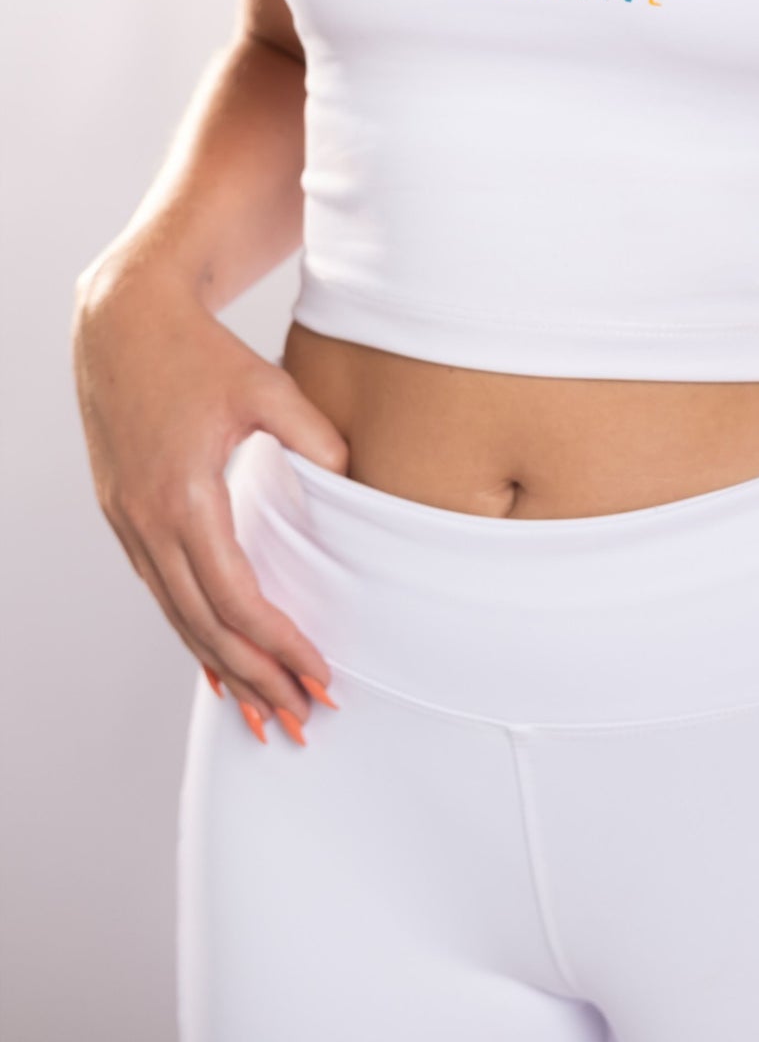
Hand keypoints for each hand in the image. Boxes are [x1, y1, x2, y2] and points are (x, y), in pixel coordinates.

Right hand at [72, 257, 349, 739]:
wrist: (122, 321)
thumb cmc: (200, 351)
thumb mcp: (267, 387)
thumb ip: (313, 439)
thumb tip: (353, 485)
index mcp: (184, 496)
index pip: (235, 597)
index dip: (279, 643)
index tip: (321, 675)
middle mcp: (147, 522)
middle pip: (204, 626)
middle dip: (255, 679)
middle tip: (300, 720)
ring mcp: (129, 523)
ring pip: (178, 618)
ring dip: (222, 669)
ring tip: (264, 714)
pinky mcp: (124, 516)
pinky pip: (162, 592)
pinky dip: (192, 634)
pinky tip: (217, 667)